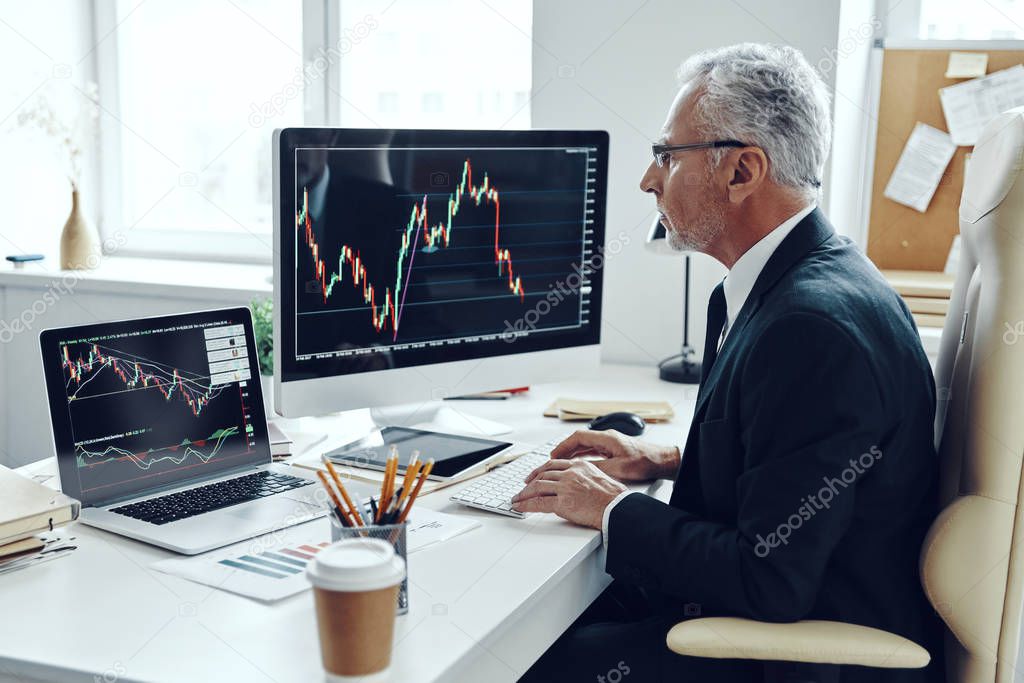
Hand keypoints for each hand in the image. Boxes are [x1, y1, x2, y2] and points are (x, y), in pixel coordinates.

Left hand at [511, 459, 626, 528]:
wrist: (617, 508)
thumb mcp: (598, 476)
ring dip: (524, 494)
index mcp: (579, 465)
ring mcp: (565, 487)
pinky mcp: (563, 502)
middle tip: (522, 488)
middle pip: (542, 474)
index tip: (533, 475)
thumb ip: (582, 476)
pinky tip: (520, 507)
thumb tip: (572, 483)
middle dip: (529, 482)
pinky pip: (539, 502)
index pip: (552, 464)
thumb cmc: (613, 497)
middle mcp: (570, 473)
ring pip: (537, 487)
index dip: (539, 470)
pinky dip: (526, 505)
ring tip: (518, 499)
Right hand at [543, 429, 680, 482]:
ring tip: (561, 463)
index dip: (563, 446)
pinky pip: (593, 450)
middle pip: (580, 440)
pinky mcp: (614, 449)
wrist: (662, 461)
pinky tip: (578, 463)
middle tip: (553, 461)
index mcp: (607, 438)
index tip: (553, 455)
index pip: (578, 437)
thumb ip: (598, 468)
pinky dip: (582, 456)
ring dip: (573, 453)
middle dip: (564, 450)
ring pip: (586, 445)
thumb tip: (580, 470)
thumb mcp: (619, 468)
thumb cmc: (645, 462)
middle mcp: (607, 438)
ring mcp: (610, 443)